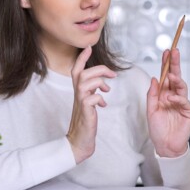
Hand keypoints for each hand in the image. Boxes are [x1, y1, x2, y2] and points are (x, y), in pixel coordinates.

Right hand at [67, 46, 116, 163]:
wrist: (79, 141)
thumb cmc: (85, 123)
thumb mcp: (89, 104)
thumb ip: (93, 92)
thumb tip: (103, 86)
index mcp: (78, 91)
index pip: (77, 70)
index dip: (82, 58)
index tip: (88, 47)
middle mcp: (77, 95)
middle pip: (82, 73)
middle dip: (99, 69)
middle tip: (113, 75)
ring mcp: (80, 103)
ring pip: (86, 82)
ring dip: (100, 82)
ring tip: (107, 90)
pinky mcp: (85, 112)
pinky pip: (92, 98)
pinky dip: (100, 98)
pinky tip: (103, 105)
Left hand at [147, 48, 189, 157]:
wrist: (165, 146)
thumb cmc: (158, 129)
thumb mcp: (150, 110)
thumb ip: (152, 95)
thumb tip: (155, 79)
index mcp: (164, 94)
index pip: (166, 76)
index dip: (166, 64)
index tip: (167, 51)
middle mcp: (173, 96)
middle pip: (176, 77)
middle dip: (175, 64)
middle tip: (174, 51)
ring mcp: (182, 103)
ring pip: (181, 87)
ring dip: (177, 79)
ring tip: (172, 75)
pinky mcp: (188, 112)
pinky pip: (184, 101)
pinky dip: (178, 98)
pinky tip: (171, 98)